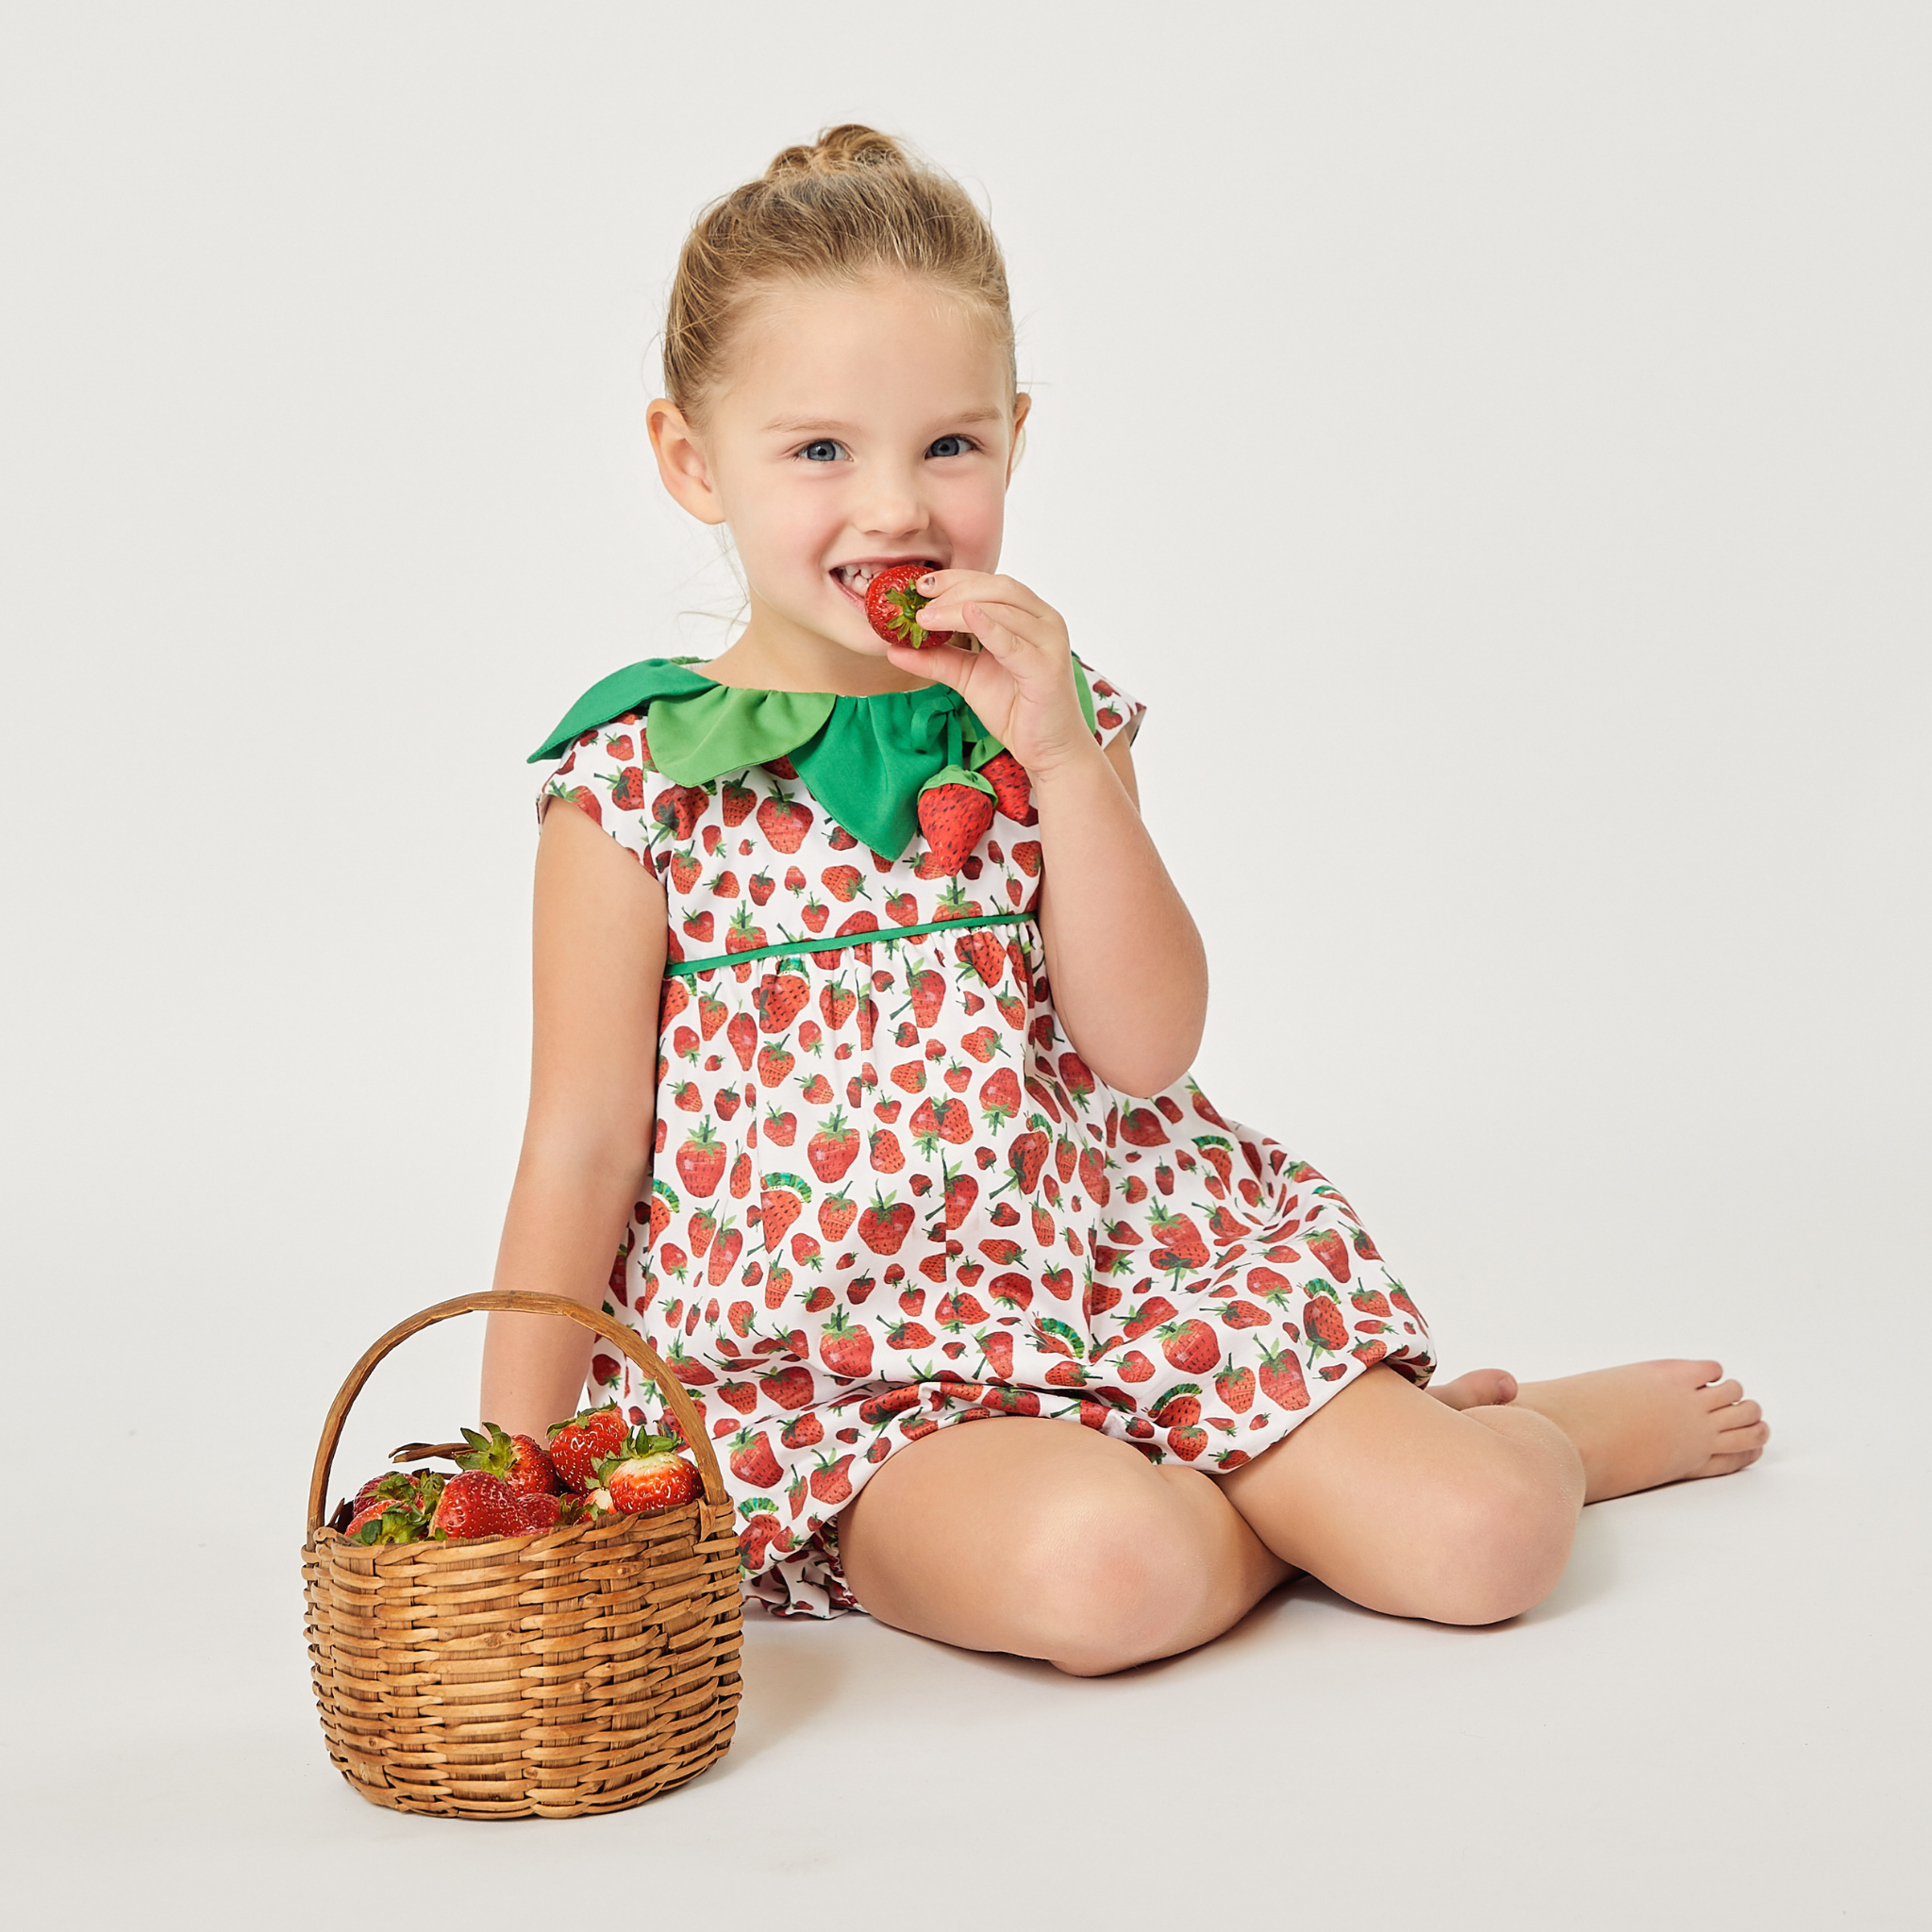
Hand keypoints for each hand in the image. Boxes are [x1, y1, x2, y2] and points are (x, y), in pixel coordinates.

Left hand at [886, 570, 1098, 778]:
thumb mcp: (968, 678)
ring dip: (958, 609)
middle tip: (919, 601)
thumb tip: (893, 649)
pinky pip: (1014, 642)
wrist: (1048, 750)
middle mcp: (1044, 621)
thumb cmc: (1016, 709)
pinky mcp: (1047, 668)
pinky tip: (965, 617)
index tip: (919, 586)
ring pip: (1002, 609)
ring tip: (925, 618)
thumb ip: (937, 660)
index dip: (955, 579)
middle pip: (997, 588)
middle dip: (954, 590)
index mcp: (1029, 616)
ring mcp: (1049, 642)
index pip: (990, 584)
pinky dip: (989, 627)